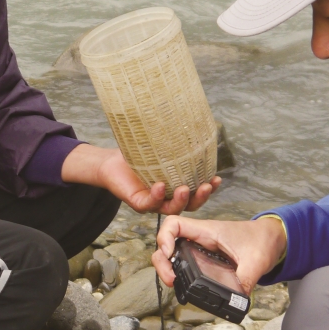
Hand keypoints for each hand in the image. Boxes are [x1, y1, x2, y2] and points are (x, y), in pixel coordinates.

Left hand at [60, 144, 220, 213]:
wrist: (111, 161)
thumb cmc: (137, 155)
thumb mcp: (161, 149)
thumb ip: (177, 144)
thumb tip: (195, 121)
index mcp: (176, 188)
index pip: (197, 192)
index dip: (209, 189)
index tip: (217, 178)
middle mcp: (167, 198)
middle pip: (189, 205)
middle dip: (200, 198)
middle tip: (206, 186)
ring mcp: (153, 202)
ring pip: (171, 208)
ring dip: (180, 201)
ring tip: (184, 189)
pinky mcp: (138, 202)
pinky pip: (149, 204)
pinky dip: (156, 196)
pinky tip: (159, 185)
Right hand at [151, 215, 284, 290]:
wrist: (273, 237)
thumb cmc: (263, 240)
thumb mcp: (256, 261)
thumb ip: (246, 279)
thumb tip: (236, 300)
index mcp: (208, 231)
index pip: (174, 224)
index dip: (164, 238)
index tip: (169, 256)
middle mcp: (200, 237)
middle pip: (166, 242)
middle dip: (162, 262)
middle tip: (171, 280)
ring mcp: (201, 247)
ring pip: (173, 253)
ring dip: (167, 267)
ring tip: (174, 283)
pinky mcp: (205, 257)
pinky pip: (184, 261)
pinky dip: (178, 271)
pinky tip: (182, 283)